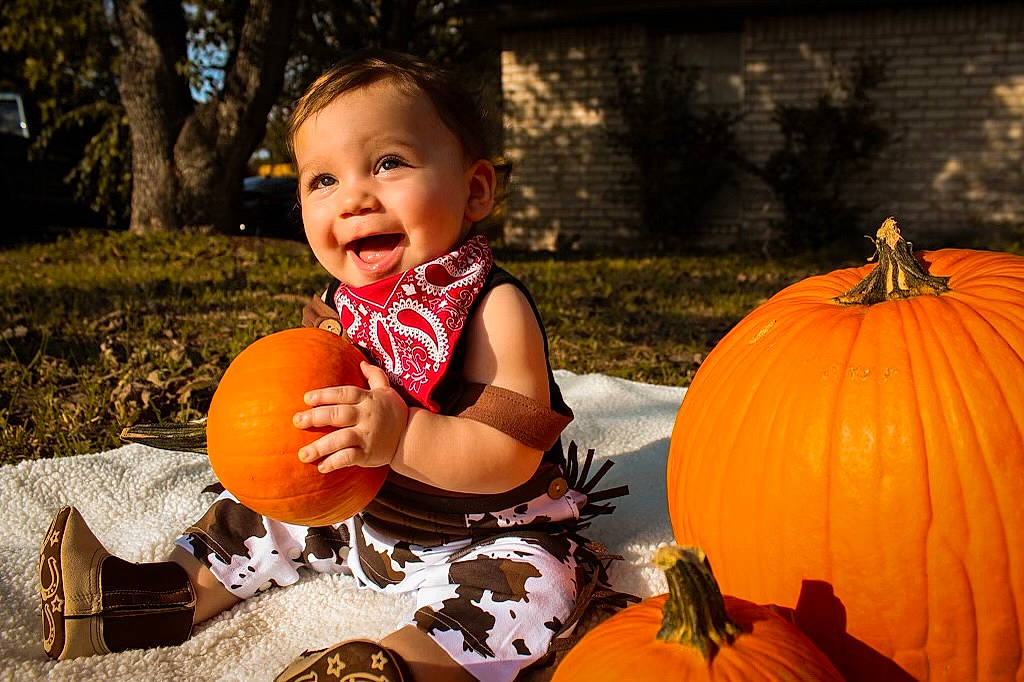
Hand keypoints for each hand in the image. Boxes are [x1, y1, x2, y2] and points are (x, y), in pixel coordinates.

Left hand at [292, 361, 408, 473]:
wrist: (411, 437)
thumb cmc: (394, 412)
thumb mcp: (387, 391)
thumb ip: (375, 376)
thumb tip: (362, 363)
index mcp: (368, 399)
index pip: (344, 394)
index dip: (325, 395)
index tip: (306, 398)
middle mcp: (366, 416)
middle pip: (339, 414)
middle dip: (316, 417)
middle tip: (297, 421)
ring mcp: (367, 436)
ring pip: (341, 439)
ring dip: (321, 447)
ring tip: (302, 454)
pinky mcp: (368, 454)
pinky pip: (349, 458)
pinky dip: (335, 463)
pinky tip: (321, 467)